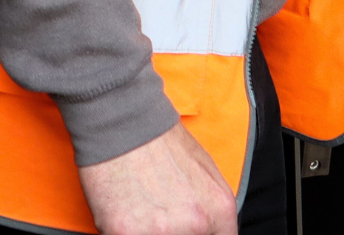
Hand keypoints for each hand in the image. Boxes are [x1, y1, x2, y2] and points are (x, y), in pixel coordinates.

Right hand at [78, 121, 236, 234]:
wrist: (122, 120)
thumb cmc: (160, 139)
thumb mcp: (205, 170)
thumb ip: (212, 208)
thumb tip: (207, 228)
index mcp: (220, 208)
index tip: (190, 231)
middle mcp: (197, 224)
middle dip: (175, 233)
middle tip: (159, 216)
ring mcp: (163, 231)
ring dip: (148, 232)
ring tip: (140, 210)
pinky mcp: (127, 233)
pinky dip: (123, 232)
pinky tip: (122, 210)